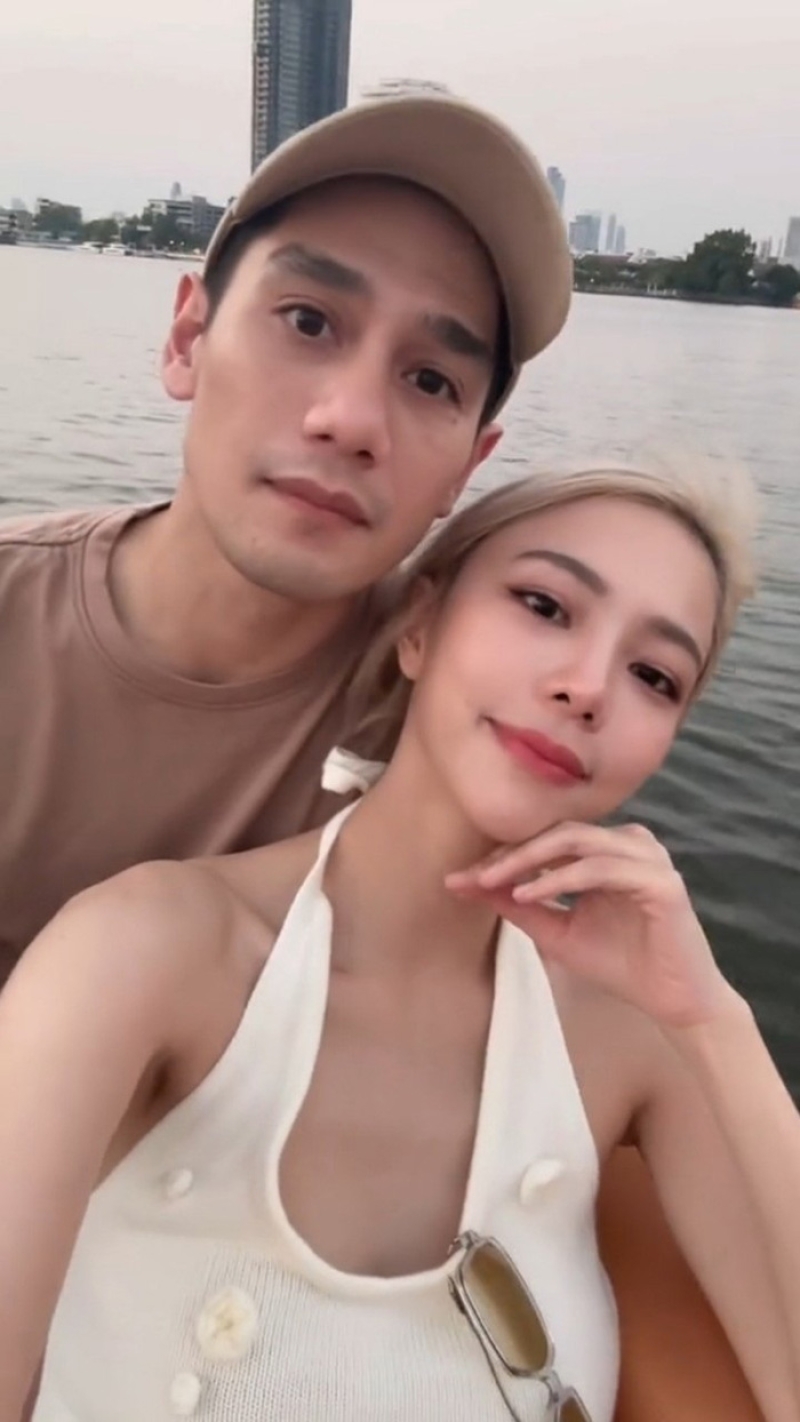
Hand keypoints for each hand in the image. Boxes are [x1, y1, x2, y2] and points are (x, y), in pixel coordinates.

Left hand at [446, 821, 735, 1028]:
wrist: (673, 1001)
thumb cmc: (621, 964)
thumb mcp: (557, 932)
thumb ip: (521, 906)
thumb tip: (470, 885)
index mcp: (608, 849)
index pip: (548, 839)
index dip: (503, 855)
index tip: (460, 878)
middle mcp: (629, 843)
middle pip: (558, 832)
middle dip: (510, 853)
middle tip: (473, 875)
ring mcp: (647, 858)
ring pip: (576, 841)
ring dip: (528, 861)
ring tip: (491, 882)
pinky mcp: (661, 881)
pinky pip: (600, 869)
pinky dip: (560, 879)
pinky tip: (528, 895)